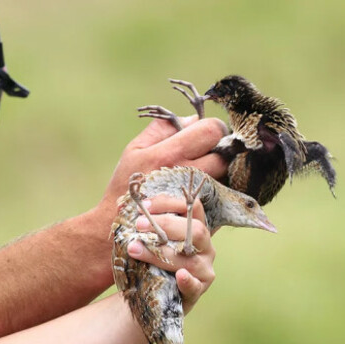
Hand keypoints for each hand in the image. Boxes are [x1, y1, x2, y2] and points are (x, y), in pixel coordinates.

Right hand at [101, 116, 228, 209]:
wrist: (120, 224)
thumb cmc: (126, 183)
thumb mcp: (136, 148)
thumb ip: (163, 128)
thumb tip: (192, 119)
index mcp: (169, 155)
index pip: (211, 131)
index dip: (214, 128)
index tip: (207, 133)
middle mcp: (185, 175)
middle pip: (223, 154)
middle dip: (219, 149)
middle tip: (208, 152)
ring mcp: (195, 196)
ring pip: (224, 175)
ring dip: (219, 170)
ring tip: (203, 170)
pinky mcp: (201, 214)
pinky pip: (222, 195)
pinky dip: (218, 188)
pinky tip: (203, 188)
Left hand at [125, 195, 215, 313]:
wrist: (148, 297)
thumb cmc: (150, 263)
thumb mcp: (150, 241)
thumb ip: (144, 225)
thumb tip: (121, 206)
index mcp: (195, 230)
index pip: (192, 208)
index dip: (169, 203)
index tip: (144, 206)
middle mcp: (205, 248)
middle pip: (196, 230)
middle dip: (166, 225)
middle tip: (138, 225)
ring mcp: (204, 270)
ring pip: (190, 259)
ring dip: (160, 253)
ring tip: (135, 249)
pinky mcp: (197, 292)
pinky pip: (195, 286)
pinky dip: (187, 280)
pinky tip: (179, 275)